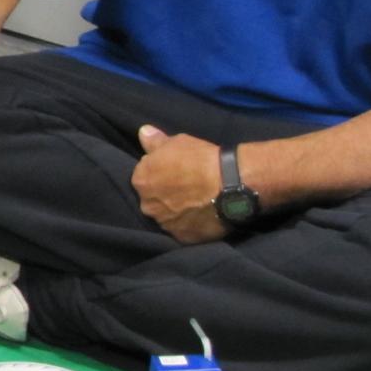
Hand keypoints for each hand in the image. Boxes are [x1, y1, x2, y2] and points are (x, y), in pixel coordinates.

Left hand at [131, 125, 227, 243]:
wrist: (229, 183)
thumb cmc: (200, 159)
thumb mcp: (177, 142)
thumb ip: (155, 141)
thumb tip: (142, 132)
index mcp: (141, 180)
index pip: (143, 177)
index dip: (158, 174)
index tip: (173, 172)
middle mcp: (147, 205)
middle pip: (152, 199)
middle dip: (163, 195)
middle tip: (185, 188)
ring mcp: (164, 224)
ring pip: (166, 217)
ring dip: (175, 211)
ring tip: (195, 203)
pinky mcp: (183, 238)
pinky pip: (183, 230)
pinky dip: (189, 224)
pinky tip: (201, 215)